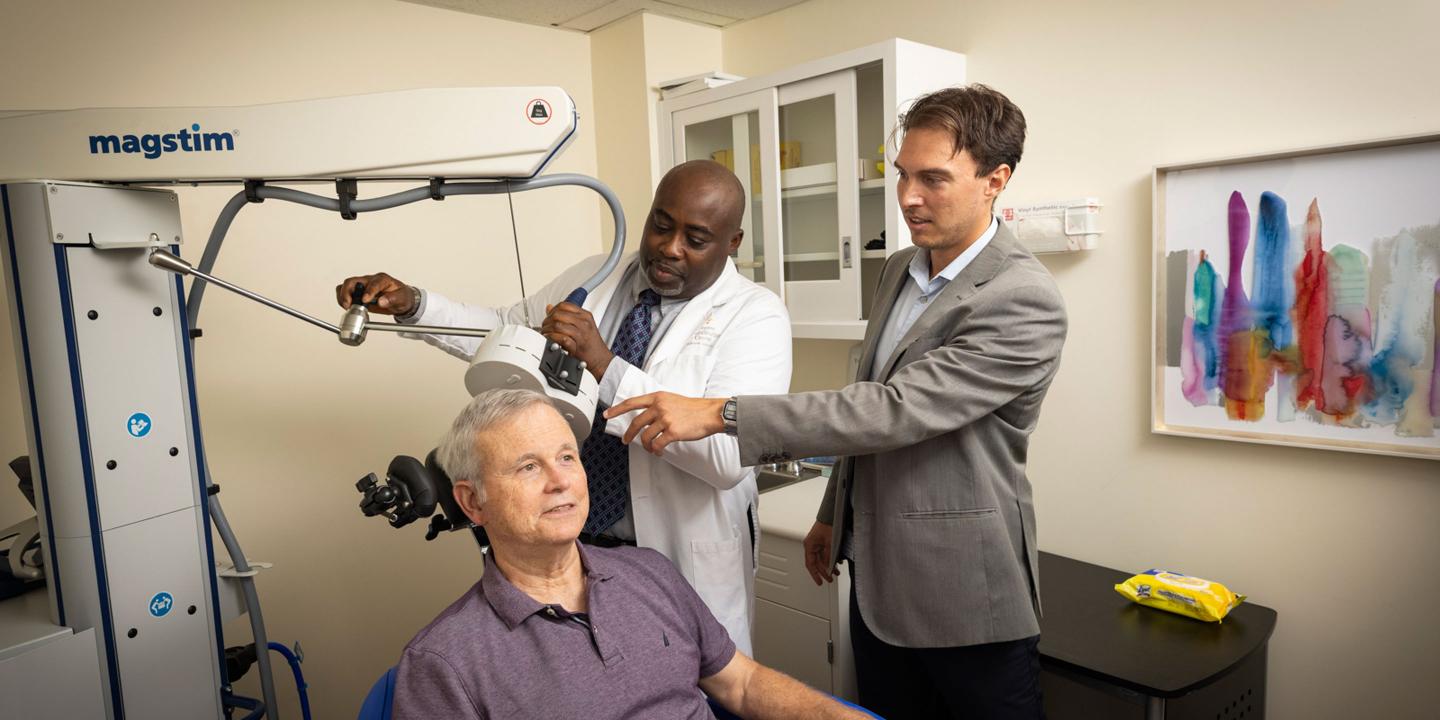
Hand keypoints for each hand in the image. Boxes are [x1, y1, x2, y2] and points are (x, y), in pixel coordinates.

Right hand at [336, 272, 414, 315]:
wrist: (399, 300)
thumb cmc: (401, 297)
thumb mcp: (402, 298)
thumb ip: (393, 299)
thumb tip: (382, 301)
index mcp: (383, 280)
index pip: (374, 283)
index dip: (368, 291)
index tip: (365, 301)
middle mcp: (370, 281)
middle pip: (353, 281)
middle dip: (347, 292)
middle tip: (348, 304)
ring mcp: (363, 286)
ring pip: (346, 286)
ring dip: (343, 296)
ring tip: (346, 306)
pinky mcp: (358, 293)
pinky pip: (345, 292)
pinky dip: (343, 299)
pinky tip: (348, 307)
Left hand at [541, 303, 613, 380]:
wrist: (601, 360)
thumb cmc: (592, 344)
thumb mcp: (583, 325)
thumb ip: (567, 316)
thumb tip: (550, 308)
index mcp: (585, 316)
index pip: (564, 305)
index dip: (553, 310)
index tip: (549, 317)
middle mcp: (584, 323)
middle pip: (558, 314)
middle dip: (547, 320)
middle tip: (545, 326)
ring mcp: (581, 334)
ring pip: (558, 324)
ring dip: (547, 330)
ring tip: (546, 334)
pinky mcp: (577, 345)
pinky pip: (561, 338)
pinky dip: (552, 338)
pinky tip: (550, 340)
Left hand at [604, 392, 726, 454]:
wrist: (710, 413)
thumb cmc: (694, 408)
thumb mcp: (672, 399)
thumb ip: (658, 405)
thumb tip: (645, 417)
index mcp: (657, 397)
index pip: (631, 402)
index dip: (617, 409)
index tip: (607, 414)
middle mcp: (659, 406)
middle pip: (636, 423)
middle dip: (629, 434)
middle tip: (626, 440)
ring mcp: (665, 419)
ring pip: (645, 437)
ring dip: (646, 446)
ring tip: (651, 449)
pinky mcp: (672, 431)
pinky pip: (657, 445)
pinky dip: (656, 451)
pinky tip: (659, 452)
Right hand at [802, 521, 836, 585]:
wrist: (831, 514)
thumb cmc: (828, 524)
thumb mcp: (830, 543)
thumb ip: (828, 556)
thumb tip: (828, 566)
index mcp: (809, 546)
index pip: (810, 564)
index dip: (815, 575)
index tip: (819, 582)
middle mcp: (811, 545)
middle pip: (817, 563)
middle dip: (824, 572)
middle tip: (830, 579)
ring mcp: (817, 544)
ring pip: (822, 559)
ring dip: (829, 565)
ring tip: (836, 572)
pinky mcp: (822, 541)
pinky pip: (825, 553)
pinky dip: (830, 558)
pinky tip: (837, 562)